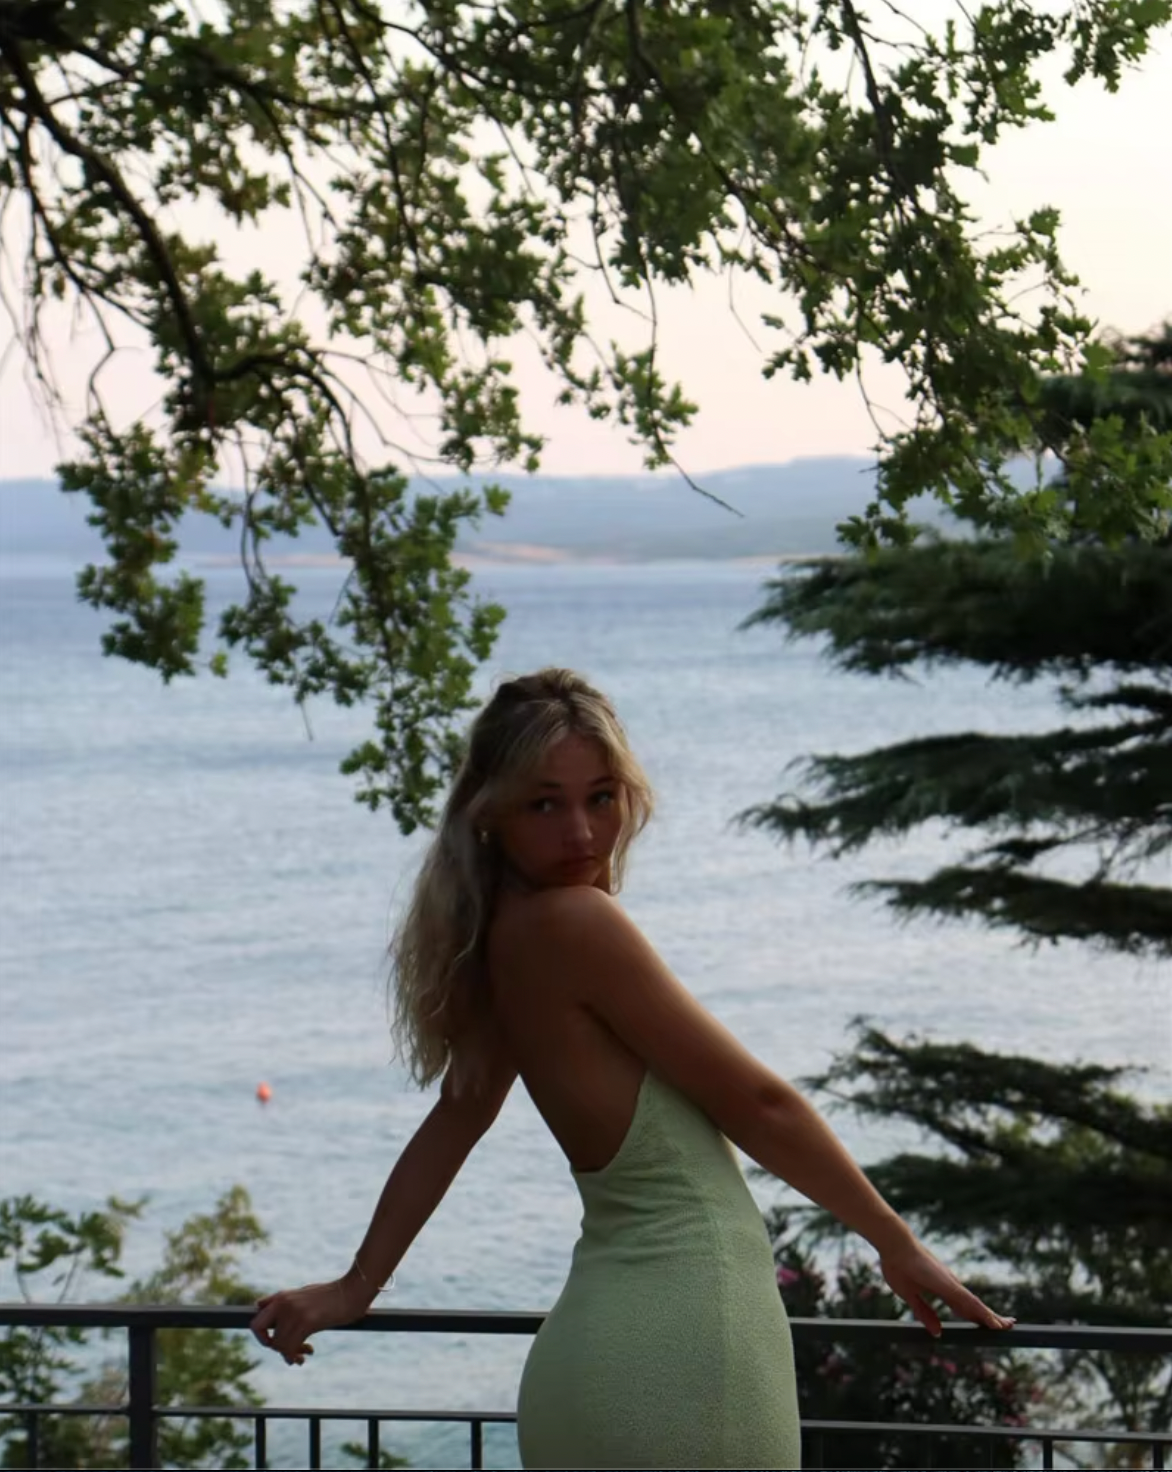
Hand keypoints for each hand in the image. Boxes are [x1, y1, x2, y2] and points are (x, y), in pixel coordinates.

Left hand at [250, 1277, 367, 1365]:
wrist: (353, 1291)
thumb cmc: (330, 1295)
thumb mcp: (302, 1294)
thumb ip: (281, 1302)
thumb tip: (258, 1305)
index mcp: (282, 1297)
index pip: (256, 1320)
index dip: (262, 1336)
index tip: (277, 1342)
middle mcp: (284, 1303)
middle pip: (259, 1331)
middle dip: (271, 1345)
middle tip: (288, 1351)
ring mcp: (294, 1312)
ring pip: (278, 1344)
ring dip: (290, 1354)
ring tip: (304, 1354)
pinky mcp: (307, 1321)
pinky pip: (291, 1347)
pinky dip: (297, 1355)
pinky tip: (310, 1351)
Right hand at [879, 1237, 1015, 1337]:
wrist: (893, 1245)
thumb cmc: (898, 1265)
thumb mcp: (909, 1295)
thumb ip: (924, 1312)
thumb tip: (938, 1333)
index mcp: (941, 1288)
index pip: (964, 1307)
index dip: (977, 1316)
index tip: (990, 1324)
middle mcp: (950, 1285)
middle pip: (974, 1306)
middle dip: (990, 1317)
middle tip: (1008, 1326)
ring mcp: (950, 1284)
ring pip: (976, 1305)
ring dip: (991, 1316)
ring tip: (1006, 1326)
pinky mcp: (948, 1284)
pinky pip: (969, 1302)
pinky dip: (982, 1312)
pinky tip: (992, 1321)